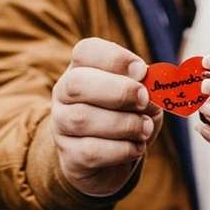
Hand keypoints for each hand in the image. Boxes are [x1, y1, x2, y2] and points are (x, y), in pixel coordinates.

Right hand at [51, 38, 162, 195]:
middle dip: (118, 91)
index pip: (86, 51)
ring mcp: (62, 125)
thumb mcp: (142, 94)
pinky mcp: (68, 156)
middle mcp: (65, 93)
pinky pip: (90, 152)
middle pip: (77, 84)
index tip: (141, 70)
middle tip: (144, 99)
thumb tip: (148, 86)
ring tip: (145, 128)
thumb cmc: (129, 114)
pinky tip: (137, 147)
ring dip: (124, 124)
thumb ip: (146, 86)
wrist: (113, 158)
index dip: (115, 58)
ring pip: (83, 119)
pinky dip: (121, 149)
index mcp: (83, 68)